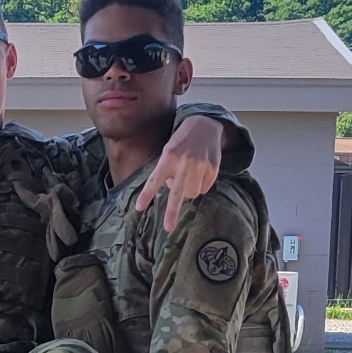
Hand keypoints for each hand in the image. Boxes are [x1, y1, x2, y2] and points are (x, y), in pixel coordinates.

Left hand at [135, 117, 223, 234]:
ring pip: (192, 193)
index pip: (154, 180)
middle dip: (172, 212)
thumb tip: (170, 189)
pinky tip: (200, 173)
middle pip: (177, 194)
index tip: (139, 207)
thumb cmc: (182, 141)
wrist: (205, 125)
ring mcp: (200, 166)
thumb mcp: (169, 150)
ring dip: (189, 191)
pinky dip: (201, 185)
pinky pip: (204, 188)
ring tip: (188, 178)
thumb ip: (167, 169)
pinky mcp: (213, 169)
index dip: (147, 195)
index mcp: (168, 157)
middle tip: (168, 228)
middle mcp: (184, 163)